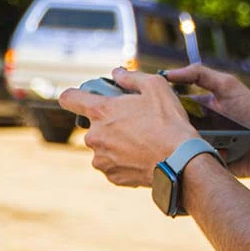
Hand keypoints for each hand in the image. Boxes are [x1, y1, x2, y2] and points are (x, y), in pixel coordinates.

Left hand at [58, 68, 198, 186]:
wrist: (180, 161)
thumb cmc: (169, 121)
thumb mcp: (156, 86)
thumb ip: (131, 77)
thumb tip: (117, 73)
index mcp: (101, 111)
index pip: (69, 98)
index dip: (74, 96)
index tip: (81, 98)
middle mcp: (94, 137)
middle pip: (92, 126)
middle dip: (109, 123)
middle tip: (133, 122)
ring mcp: (101, 159)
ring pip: (103, 147)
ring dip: (116, 143)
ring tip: (141, 142)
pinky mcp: (112, 176)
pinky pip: (113, 164)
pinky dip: (124, 161)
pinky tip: (143, 156)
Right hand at [165, 63, 249, 177]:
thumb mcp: (228, 86)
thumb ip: (200, 75)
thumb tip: (168, 73)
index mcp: (198, 111)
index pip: (171, 108)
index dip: (159, 107)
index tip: (145, 105)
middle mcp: (197, 131)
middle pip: (172, 130)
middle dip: (165, 129)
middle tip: (159, 128)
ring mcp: (202, 150)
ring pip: (180, 150)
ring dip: (178, 147)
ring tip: (174, 143)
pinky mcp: (209, 168)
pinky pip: (193, 168)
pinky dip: (191, 163)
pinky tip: (188, 159)